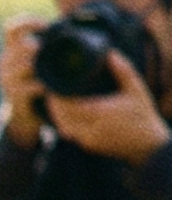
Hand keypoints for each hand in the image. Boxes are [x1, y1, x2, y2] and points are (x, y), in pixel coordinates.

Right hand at [0, 16, 44, 145]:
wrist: (23, 115)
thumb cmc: (34, 82)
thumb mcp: (35, 62)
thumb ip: (45, 45)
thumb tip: (79, 23)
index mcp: (10, 50)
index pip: (11, 27)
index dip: (28, 23)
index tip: (46, 27)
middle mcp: (5, 63)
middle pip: (22, 45)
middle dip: (39, 47)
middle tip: (52, 51)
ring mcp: (7, 80)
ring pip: (27, 64)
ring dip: (44, 65)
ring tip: (56, 68)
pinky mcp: (14, 96)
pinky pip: (33, 86)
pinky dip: (46, 85)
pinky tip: (53, 86)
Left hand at [45, 50, 171, 164]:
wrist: (148, 144)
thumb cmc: (143, 114)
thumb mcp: (136, 89)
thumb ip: (123, 71)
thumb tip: (110, 53)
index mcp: (99, 112)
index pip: (67, 104)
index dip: (56, 95)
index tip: (53, 84)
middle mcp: (90, 127)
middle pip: (60, 115)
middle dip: (53, 103)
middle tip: (51, 90)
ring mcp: (88, 139)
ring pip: (62, 126)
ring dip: (56, 114)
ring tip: (56, 100)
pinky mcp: (88, 145)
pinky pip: (69, 134)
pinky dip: (64, 124)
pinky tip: (64, 114)